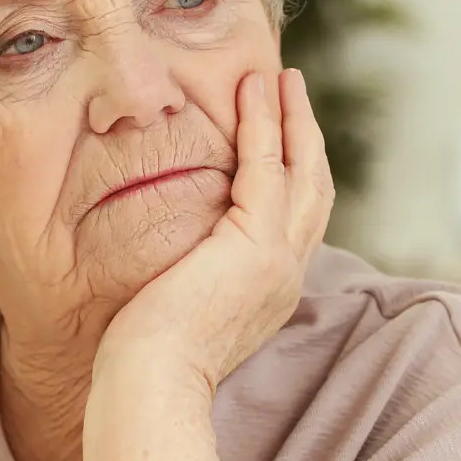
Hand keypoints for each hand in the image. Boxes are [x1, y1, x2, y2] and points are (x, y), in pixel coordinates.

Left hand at [97, 67, 332, 392]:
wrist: (150, 384)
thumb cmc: (147, 359)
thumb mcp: (180, 306)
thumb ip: (191, 274)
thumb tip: (170, 256)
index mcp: (270, 292)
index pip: (294, 219)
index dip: (293, 170)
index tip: (280, 133)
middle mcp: (287, 275)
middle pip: (313, 189)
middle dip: (304, 136)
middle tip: (291, 89)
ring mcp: (279, 260)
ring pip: (301, 171)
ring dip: (292, 118)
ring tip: (280, 77)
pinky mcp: (257, 246)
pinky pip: (269, 168)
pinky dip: (265, 124)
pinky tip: (254, 91)